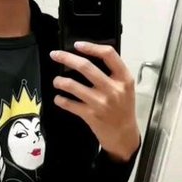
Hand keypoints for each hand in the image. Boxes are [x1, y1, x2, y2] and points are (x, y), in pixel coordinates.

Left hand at [50, 42, 140, 161]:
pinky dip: (61, 100)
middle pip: (86, 66)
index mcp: (124, 79)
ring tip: (56, 81)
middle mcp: (114, 89)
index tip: (77, 45)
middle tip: (55, 55)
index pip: (109, 55)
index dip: (91, 47)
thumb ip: (113, 74)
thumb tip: (88, 58)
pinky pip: (70, 104)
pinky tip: (58, 98)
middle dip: (66, 58)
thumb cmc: (123, 109)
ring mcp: (101, 103)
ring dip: (60, 81)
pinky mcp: (91, 115)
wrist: (124, 136)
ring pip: (73, 85)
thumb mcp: (126, 88)